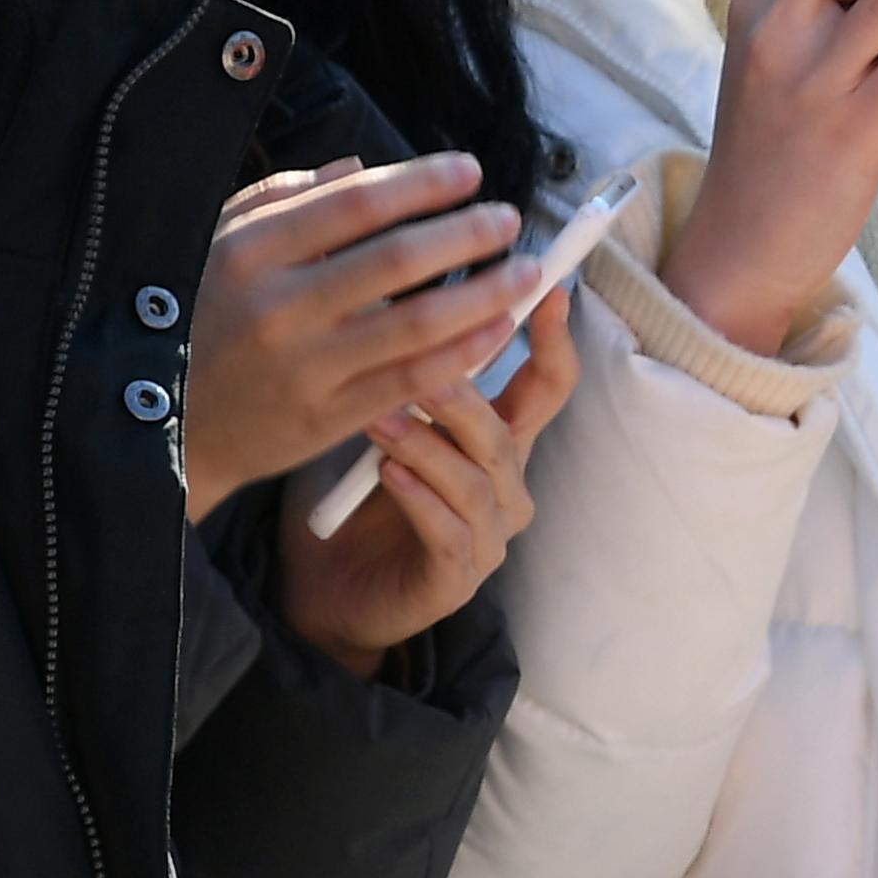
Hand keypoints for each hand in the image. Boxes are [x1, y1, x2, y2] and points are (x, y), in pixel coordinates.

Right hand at [184, 153, 536, 522]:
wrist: (168, 430)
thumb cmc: (203, 318)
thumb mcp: (221, 243)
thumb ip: (287, 197)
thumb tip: (360, 165)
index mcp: (251, 253)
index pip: (355, 204)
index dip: (422, 183)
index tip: (471, 171)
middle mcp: (278, 309)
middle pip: (396, 261)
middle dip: (466, 234)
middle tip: (507, 219)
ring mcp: (304, 370)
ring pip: (416, 326)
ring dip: (483, 294)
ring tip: (524, 272)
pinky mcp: (324, 421)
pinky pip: (411, 381)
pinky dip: (464, 353)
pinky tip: (497, 329)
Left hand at [276, 289, 579, 677]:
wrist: (325, 590)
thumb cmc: (357, 498)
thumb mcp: (388, 423)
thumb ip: (408, 373)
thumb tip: (397, 294)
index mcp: (501, 441)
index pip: (549, 384)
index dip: (553, 338)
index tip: (545, 287)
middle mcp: (506, 486)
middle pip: (505, 430)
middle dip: (463, 394)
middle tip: (416, 360)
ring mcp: (487, 536)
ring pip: (474, 480)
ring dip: (426, 444)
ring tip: (379, 418)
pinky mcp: (455, 579)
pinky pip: (448, 532)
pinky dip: (419, 499)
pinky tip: (388, 475)